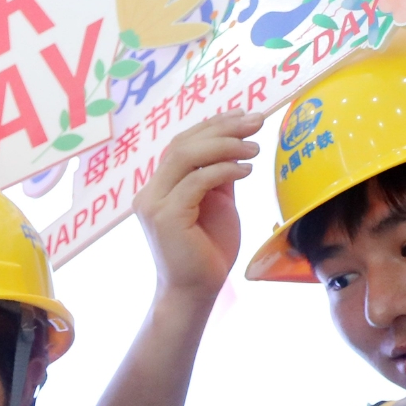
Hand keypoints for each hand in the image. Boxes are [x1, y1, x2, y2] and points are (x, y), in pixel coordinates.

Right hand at [135, 111, 262, 303]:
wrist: (195, 290)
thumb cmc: (207, 252)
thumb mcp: (217, 204)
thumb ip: (217, 177)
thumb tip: (235, 147)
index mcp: (159, 188)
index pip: (181, 144)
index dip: (212, 125)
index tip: (244, 115)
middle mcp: (150, 192)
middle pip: (182, 144)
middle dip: (222, 128)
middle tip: (256, 122)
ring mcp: (153, 204)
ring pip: (185, 156)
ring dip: (224, 146)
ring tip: (255, 147)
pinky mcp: (165, 217)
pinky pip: (196, 181)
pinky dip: (224, 170)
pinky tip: (247, 171)